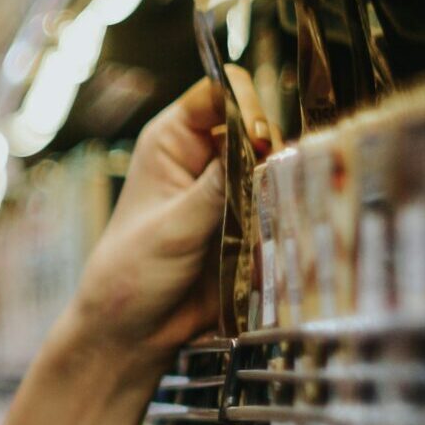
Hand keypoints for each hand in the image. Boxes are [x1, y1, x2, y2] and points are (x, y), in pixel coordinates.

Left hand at [52, 68, 272, 372]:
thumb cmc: (131, 274)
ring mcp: (231, 187)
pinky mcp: (251, 219)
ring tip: (279, 208)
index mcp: (172, 141)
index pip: (220, 92)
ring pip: (279, 162)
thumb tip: (259, 145)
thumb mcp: (173, 227)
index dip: (245, 105)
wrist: (134, 332)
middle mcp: (204, 156)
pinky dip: (293, 208)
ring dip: (287, 180)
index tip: (257, 138)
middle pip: (260, 123)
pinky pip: (286, 199)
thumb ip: (217, 186)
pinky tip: (291, 224)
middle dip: (273, 146)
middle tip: (271, 180)